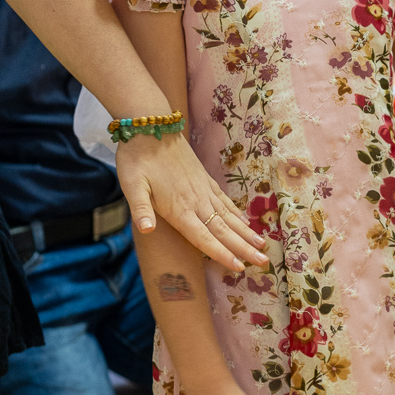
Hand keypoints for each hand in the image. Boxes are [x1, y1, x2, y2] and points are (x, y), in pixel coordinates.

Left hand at [117, 134, 265, 269]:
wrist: (151, 126)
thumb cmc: (137, 158)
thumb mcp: (132, 185)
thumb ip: (141, 209)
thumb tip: (146, 230)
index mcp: (179, 208)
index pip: (204, 237)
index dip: (221, 254)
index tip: (239, 267)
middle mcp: (196, 201)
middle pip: (223, 230)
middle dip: (244, 248)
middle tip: (263, 262)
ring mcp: (203, 190)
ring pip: (228, 216)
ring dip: (246, 232)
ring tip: (262, 245)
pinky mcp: (205, 180)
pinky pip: (225, 201)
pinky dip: (236, 214)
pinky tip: (245, 222)